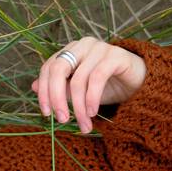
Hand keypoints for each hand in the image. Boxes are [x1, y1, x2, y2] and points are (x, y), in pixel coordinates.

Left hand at [31, 37, 146, 133]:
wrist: (139, 83)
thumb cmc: (107, 86)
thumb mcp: (79, 90)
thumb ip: (59, 87)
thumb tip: (32, 87)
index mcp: (70, 51)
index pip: (48, 68)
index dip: (43, 91)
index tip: (46, 114)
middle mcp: (82, 45)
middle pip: (58, 70)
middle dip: (56, 98)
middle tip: (61, 120)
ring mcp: (99, 48)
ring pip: (79, 79)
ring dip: (79, 106)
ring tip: (83, 124)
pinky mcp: (116, 55)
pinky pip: (97, 78)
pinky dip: (92, 98)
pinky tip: (93, 112)